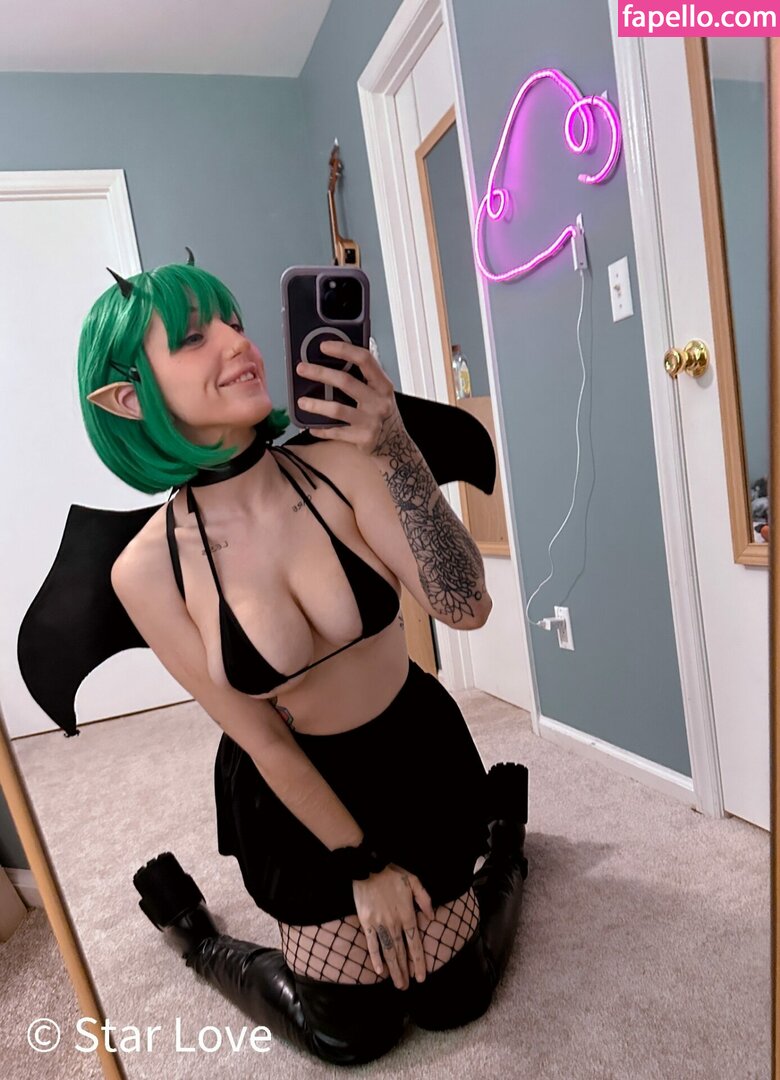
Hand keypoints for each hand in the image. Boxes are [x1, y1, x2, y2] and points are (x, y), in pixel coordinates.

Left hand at [296, 340, 403, 455]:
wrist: (395, 441)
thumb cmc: (381, 410)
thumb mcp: (380, 389)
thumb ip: (364, 373)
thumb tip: (340, 352)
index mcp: (383, 384)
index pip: (364, 359)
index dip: (343, 350)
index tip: (324, 346)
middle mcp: (379, 401)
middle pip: (345, 381)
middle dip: (320, 373)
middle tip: (302, 368)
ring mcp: (371, 421)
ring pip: (337, 409)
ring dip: (316, 404)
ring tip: (301, 402)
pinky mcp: (363, 438)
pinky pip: (336, 432)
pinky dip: (322, 429)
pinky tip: (311, 426)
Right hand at [351, 863, 434, 988]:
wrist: (368, 866)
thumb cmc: (392, 872)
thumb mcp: (414, 881)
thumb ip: (424, 900)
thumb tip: (432, 918)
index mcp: (407, 914)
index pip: (415, 944)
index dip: (418, 962)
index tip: (421, 977)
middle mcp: (395, 923)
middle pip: (401, 952)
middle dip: (405, 971)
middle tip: (406, 987)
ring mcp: (380, 924)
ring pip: (388, 952)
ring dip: (393, 969)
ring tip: (397, 984)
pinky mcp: (366, 922)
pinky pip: (372, 944)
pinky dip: (375, 958)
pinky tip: (379, 971)